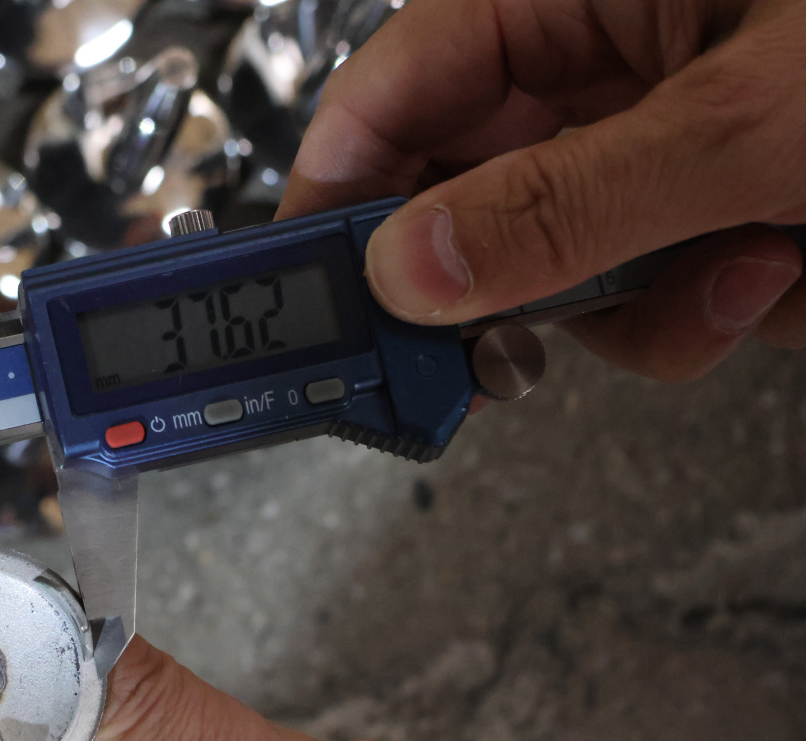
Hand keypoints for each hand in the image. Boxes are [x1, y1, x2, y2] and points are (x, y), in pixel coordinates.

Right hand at [278, 0, 805, 381]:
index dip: (334, 197)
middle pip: (466, 202)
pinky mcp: (703, 205)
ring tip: (752, 270)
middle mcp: (599, 65)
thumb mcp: (740, 122)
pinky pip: (650, 293)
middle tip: (499, 348)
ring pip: (565, 272)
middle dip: (513, 285)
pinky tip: (787, 269)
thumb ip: (570, 204)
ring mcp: (650, 142)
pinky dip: (714, 309)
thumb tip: (413, 272)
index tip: (309, 298)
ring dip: (651, 307)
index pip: (392, 92)